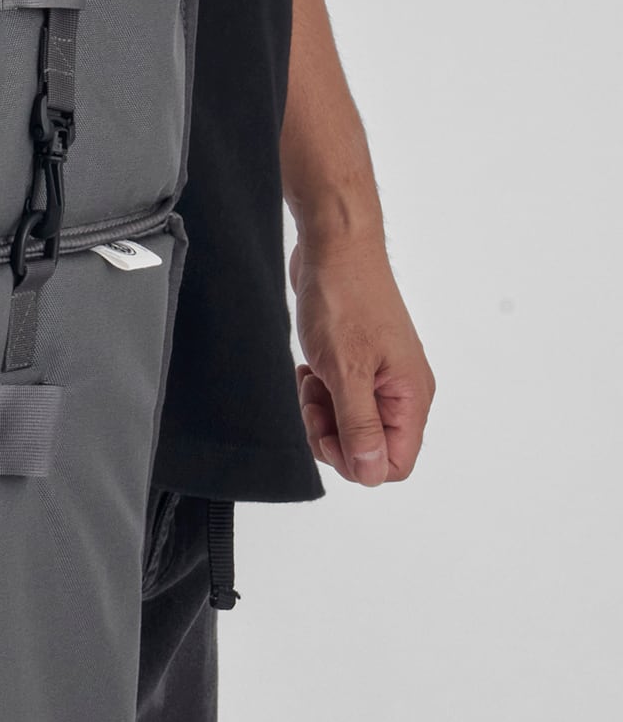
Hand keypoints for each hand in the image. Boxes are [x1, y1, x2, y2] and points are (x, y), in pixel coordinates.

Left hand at [290, 234, 434, 486]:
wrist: (336, 248)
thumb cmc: (344, 301)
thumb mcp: (346, 371)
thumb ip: (359, 426)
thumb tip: (371, 473)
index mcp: (411, 397)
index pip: (394, 463)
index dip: (356, 460)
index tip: (328, 430)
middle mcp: (402, 391)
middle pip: (368, 448)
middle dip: (332, 434)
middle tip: (313, 401)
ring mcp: (381, 376)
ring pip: (350, 424)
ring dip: (321, 411)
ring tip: (311, 377)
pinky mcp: (359, 362)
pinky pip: (339, 398)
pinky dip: (320, 391)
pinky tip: (310, 368)